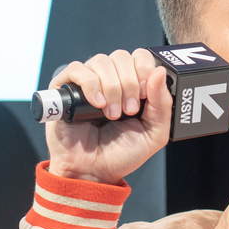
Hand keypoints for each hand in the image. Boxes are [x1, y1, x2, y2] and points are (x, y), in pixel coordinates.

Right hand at [47, 48, 171, 184]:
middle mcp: (110, 79)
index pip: (140, 57)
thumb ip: (163, 104)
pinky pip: (77, 69)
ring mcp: (87, 82)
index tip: (144, 95)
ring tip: (112, 114)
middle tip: (129, 111)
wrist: (93, 172)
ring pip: (101, 61)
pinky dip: (91, 84)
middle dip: (129, 83)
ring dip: (111, 87)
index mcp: (132, 85)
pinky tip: (97, 104)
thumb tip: (160, 71)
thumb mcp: (154, 133)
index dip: (144, 69)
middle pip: (121, 56)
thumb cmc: (121, 154)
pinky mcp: (66, 88)